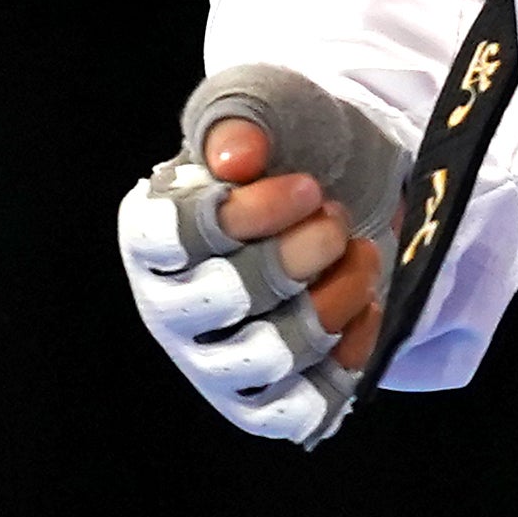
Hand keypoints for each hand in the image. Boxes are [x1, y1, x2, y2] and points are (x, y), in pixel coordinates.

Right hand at [115, 70, 406, 444]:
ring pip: (268, 356)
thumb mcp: (262, 110)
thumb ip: (243, 124)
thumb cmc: (281, 152)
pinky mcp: (260, 403)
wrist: (325, 199)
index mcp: (150, 235)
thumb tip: (236, 155)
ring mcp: (212, 361)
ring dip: (334, 300)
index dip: (249, 214)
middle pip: (226, 299)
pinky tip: (367, 310)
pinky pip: (302, 406)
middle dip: (302, 254)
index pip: (173, 237)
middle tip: (337, 217)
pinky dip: (346, 359)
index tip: (308, 186)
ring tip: (360, 254)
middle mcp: (169, 307)